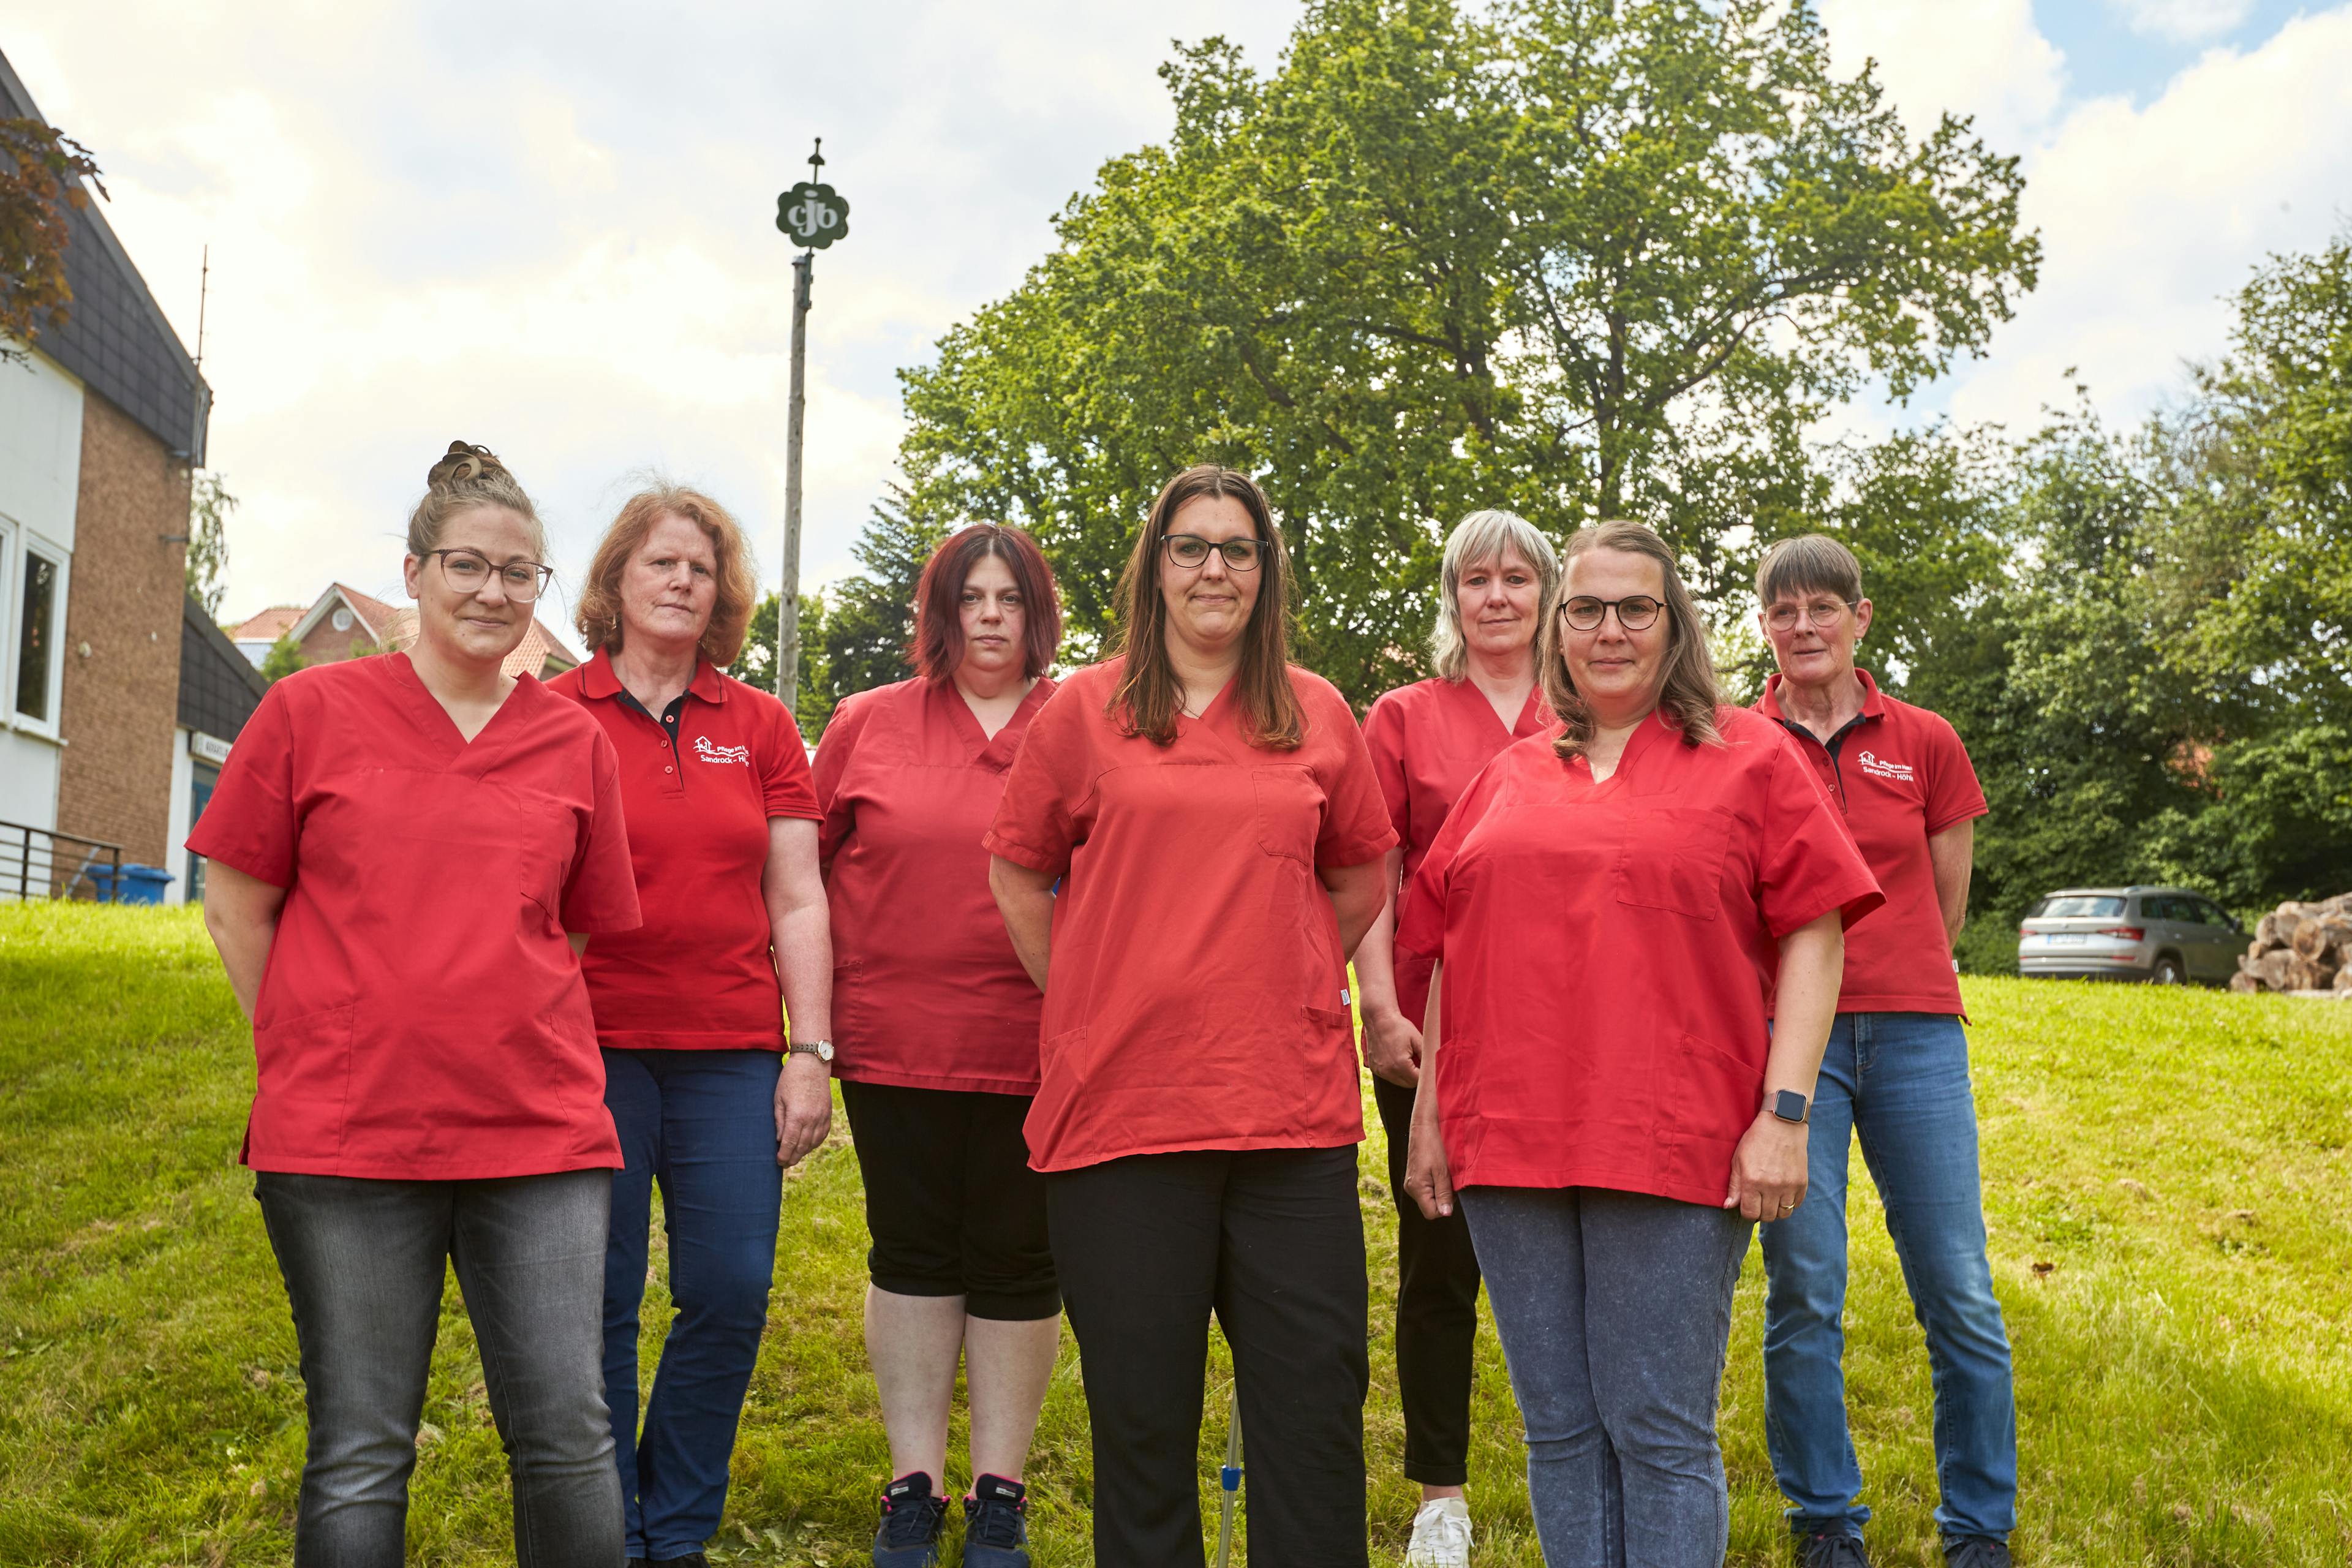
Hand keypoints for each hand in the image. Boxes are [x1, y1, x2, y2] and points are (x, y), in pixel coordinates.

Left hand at [774, 1052, 832, 1168]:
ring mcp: (822, 1117)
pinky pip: (822, 1135)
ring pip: (813, 1143)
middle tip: (785, 1164)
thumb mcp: (778, 1099)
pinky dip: (815, 1143)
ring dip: (803, 1152)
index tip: (778, 1161)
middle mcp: (811, 1120)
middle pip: (802, 1147)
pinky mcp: (828, 1114)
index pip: (789, 1144)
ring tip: (795, 1156)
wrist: (812, 1064)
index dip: (783, 1156)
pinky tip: (808, 1145)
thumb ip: (779, 1121)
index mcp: (796, 1116)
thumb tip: (779, 1140)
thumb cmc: (790, 1079)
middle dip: (792, 1158)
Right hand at [1360, 1006, 1423, 1086]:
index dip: (1425, 1076)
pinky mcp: (1375, 1069)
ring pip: (1399, 1082)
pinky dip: (1395, 1072)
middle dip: (1416, 1077)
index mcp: (1401, 1064)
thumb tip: (1434, 1068)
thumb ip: (1427, 1056)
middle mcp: (1388, 1071)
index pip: (1418, 1081)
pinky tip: (1396, 1059)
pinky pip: (1389, 1077)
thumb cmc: (1399, 1027)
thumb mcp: (1417, 1039)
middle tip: (1419, 1063)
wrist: (1378, 1019)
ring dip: (1405, 1076)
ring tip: (1408, 1059)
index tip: (1427, 1067)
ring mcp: (1380, 1071)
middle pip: (1409, 1085)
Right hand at [1403, 1111, 1454, 1219]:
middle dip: (1444, 1197)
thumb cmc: (1433, 1146)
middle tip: (1449, 1179)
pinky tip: (1439, 1171)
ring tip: (1443, 1173)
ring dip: (1441, 1190)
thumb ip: (1444, 1194)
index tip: (1451, 1190)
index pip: (1432, 1213)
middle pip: (1430, 1206)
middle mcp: (1411, 1188)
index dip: (1445, 1206)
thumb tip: (1446, 1214)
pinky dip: (1436, 1184)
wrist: (1423, 1127)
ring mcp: (1412, 1183)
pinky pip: (1427, 1189)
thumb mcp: (1442, 1171)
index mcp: (1416, 1188)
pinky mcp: (1414, 1177)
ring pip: (1430, 1197)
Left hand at [1725, 1112, 1808, 1222]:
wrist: (1782, 1123)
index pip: (1749, 1213)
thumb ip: (1734, 1185)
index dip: (1747, 1212)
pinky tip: (1783, 1192)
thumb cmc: (1756, 1140)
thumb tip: (1728, 1206)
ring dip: (1775, 1210)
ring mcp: (1789, 1185)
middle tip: (1759, 1201)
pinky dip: (1789, 1202)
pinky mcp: (1802, 1183)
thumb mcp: (1738, 1159)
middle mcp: (1771, 1186)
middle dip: (1761, 1212)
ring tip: (1771, 1198)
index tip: (1747, 1205)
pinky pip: (1796, 1204)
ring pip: (1783, 1214)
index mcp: (1752, 1181)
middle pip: (1767, 1216)